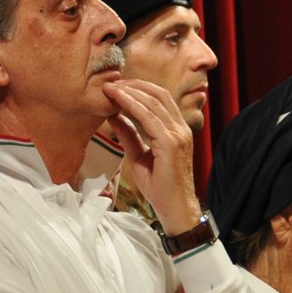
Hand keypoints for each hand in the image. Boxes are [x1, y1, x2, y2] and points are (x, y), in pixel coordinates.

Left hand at [104, 79, 200, 234]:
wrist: (175, 209)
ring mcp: (178, 134)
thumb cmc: (160, 188)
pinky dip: (132, 106)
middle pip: (158, 94)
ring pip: (154, 102)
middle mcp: (181, 128)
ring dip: (130, 92)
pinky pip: (149, 118)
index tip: (116, 86)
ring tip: (110, 88)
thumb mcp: (139, 157)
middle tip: (111, 83)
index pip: (159, 99)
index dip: (138, 89)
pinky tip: (118, 102)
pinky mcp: (171, 143)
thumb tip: (113, 117)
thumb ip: (129, 136)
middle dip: (133, 85)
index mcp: (176, 130)